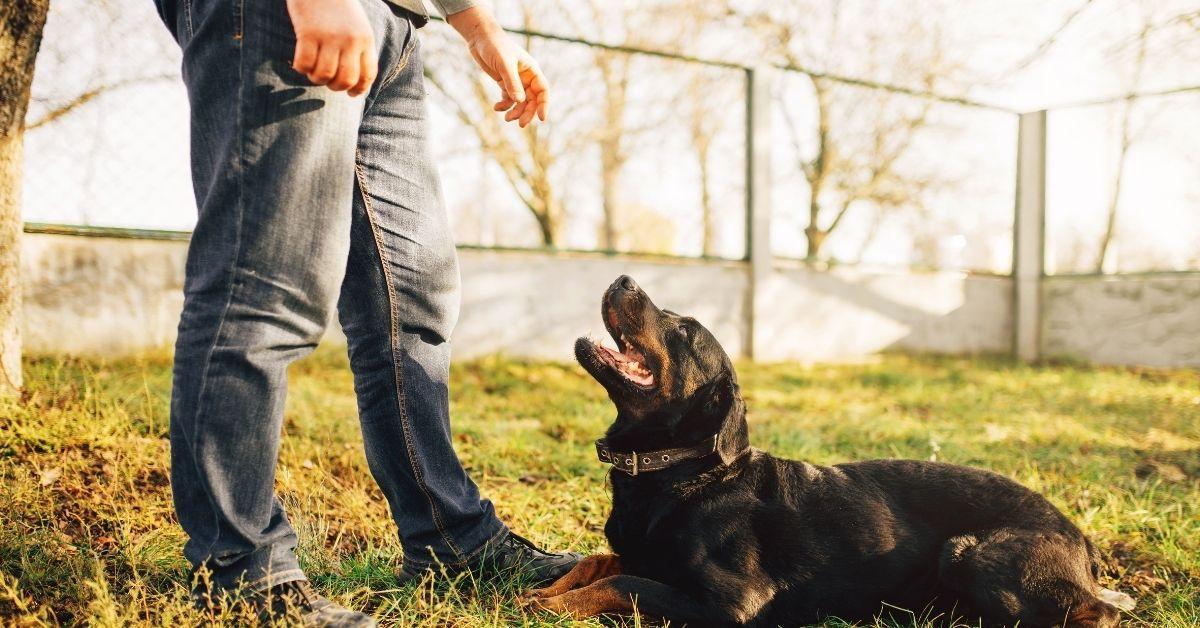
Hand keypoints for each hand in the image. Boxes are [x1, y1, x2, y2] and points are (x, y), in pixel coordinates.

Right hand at [287, 0, 377, 96]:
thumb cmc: (337, 6)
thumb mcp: (357, 26)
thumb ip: (358, 49)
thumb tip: (353, 81)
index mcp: (365, 39)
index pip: (367, 74)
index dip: (359, 89)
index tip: (351, 94)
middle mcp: (350, 40)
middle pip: (345, 79)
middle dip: (335, 87)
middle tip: (327, 82)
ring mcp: (329, 37)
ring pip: (324, 75)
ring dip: (316, 79)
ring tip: (312, 71)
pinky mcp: (308, 33)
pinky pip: (304, 63)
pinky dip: (301, 68)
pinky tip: (300, 63)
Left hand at [448, 6, 548, 126]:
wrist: (480, 37)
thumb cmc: (495, 46)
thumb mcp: (504, 64)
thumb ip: (512, 83)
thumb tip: (520, 101)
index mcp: (531, 70)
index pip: (542, 90)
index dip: (544, 105)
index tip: (542, 118)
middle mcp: (526, 77)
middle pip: (532, 100)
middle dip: (527, 112)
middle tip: (521, 124)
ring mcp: (515, 81)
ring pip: (520, 102)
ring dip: (515, 111)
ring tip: (506, 118)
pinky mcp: (504, 82)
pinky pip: (508, 99)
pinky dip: (504, 105)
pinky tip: (497, 108)